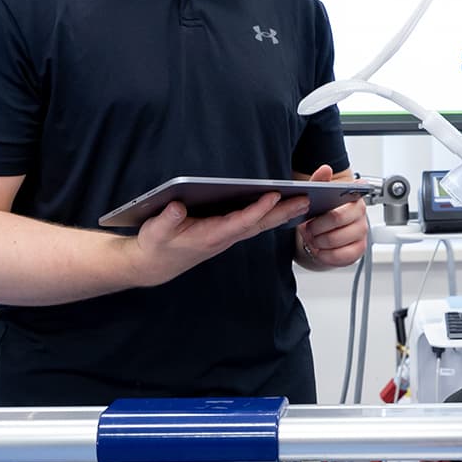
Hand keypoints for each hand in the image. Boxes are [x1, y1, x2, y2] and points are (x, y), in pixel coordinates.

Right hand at [130, 190, 309, 286]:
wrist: (156, 266)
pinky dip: (271, 215)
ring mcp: (228, 237)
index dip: (257, 209)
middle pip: (259, 224)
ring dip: (282, 213)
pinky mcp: (227, 233)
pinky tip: (285, 207)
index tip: (273, 196)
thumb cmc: (157, 245)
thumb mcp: (155, 232)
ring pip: (260, 225)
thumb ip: (166, 220)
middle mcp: (224, 238)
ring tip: (304, 201)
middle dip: (282, 212)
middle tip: (306, 199)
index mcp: (210, 236)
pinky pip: (254, 224)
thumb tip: (176, 206)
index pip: (239, 222)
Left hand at [294, 165, 370, 268]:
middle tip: (308, 228)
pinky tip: (320, 249)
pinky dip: (324, 254)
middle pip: (336, 219)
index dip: (328, 210)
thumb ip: (319, 182)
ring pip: (335, 239)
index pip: (345, 202)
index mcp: (355, 199)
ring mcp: (361, 234)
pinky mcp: (358, 251)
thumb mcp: (318, 196)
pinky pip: (339, 256)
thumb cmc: (321, 215)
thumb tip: (325, 168)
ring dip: (318, 241)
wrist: (322, 235)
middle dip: (316, 226)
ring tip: (313, 238)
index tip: (313, 215)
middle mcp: (361, 216)